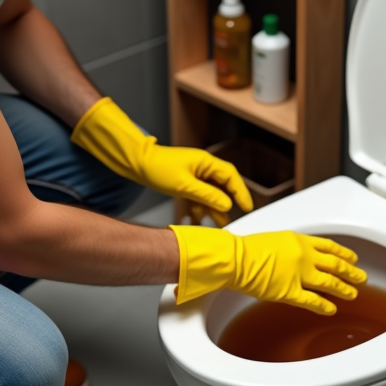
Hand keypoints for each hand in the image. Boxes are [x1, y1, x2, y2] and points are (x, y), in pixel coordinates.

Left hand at [71, 98, 252, 217]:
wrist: (138, 164)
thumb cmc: (159, 169)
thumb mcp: (185, 186)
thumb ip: (207, 195)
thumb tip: (227, 204)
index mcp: (206, 162)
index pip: (231, 176)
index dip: (241, 192)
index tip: (247, 206)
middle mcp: (204, 167)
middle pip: (223, 184)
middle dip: (230, 201)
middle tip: (237, 216)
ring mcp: (195, 174)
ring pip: (212, 191)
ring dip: (215, 207)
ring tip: (220, 223)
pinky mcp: (187, 181)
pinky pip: (200, 194)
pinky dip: (202, 205)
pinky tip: (202, 218)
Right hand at [170, 225, 365, 314]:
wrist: (235, 258)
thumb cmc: (246, 248)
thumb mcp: (273, 239)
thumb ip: (287, 247)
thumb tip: (290, 255)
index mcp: (299, 240)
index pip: (329, 246)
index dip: (343, 253)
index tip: (352, 258)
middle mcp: (304, 256)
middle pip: (335, 264)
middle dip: (350, 271)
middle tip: (361, 277)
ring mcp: (300, 275)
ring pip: (330, 283)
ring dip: (344, 289)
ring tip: (353, 293)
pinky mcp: (291, 292)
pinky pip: (313, 301)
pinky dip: (324, 306)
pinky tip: (332, 309)